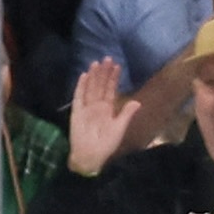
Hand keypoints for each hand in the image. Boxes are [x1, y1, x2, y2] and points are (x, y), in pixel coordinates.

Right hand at [66, 56, 134, 174]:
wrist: (90, 155)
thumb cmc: (106, 144)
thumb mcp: (119, 128)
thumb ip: (126, 114)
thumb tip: (136, 102)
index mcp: (108, 108)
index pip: (111, 89)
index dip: (113, 78)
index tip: (117, 65)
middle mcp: (97, 105)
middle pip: (100, 85)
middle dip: (103, 72)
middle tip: (107, 58)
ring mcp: (86, 108)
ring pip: (90, 88)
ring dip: (93, 76)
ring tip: (96, 63)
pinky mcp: (77, 112)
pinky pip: (78, 97)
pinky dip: (80, 87)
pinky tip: (83, 76)